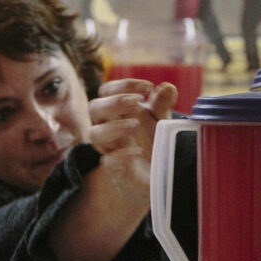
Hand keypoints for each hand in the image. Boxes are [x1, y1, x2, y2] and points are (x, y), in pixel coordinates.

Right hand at [87, 78, 177, 201]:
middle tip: (137, 102)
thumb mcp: (160, 120)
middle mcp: (107, 127)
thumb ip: (161, 104)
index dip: (124, 85)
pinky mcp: (115, 169)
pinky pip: (108, 161)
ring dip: (114, 126)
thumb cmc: (153, 141)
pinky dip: (121, 155)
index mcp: (116, 111)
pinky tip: (137, 152)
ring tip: (135, 125)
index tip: (148, 87)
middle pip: (94, 107)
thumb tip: (167, 87)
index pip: (107, 91)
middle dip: (114, 102)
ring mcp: (109, 148)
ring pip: (94, 134)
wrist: (156, 174)